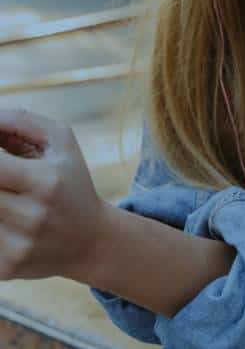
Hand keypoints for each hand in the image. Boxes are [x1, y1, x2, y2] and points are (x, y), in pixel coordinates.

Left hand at [0, 108, 105, 281]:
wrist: (91, 240)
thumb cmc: (70, 181)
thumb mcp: (61, 141)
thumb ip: (22, 121)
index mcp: (45, 180)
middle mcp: (32, 215)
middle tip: (5, 175)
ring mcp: (18, 245)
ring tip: (10, 192)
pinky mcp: (7, 268)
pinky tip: (10, 217)